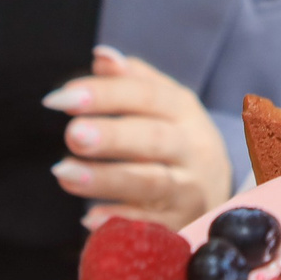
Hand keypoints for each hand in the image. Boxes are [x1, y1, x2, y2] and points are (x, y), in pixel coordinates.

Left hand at [45, 48, 233, 230]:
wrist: (219, 192)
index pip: (145, 96)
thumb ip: (132, 80)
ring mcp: (189, 189)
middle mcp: (192, 148)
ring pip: (151, 183)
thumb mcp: (165, 104)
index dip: (105, 95)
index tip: (61, 98)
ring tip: (63, 172)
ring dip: (107, 179)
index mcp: (183, 110)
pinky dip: (121, 221)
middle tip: (72, 133)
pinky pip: (150, 224)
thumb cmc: (176, 138)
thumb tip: (102, 56)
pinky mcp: (181, 223)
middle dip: (112, 136)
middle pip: (152, 139)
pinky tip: (88, 219)